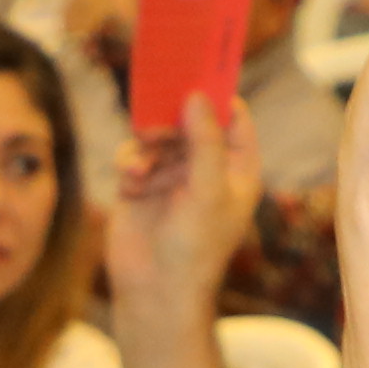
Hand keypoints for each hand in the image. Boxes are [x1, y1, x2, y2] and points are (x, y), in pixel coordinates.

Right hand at [103, 103, 253, 336]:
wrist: (154, 293)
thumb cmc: (194, 249)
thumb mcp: (208, 191)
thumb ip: (206, 142)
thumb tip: (197, 97)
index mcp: (238, 168)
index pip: (234, 116)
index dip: (217, 95)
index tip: (194, 74)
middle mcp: (207, 167)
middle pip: (190, 118)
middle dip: (171, 120)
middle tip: (156, 127)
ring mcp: (173, 175)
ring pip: (157, 134)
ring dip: (147, 145)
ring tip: (142, 165)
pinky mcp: (141, 185)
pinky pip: (133, 154)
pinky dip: (130, 163)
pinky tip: (131, 181)